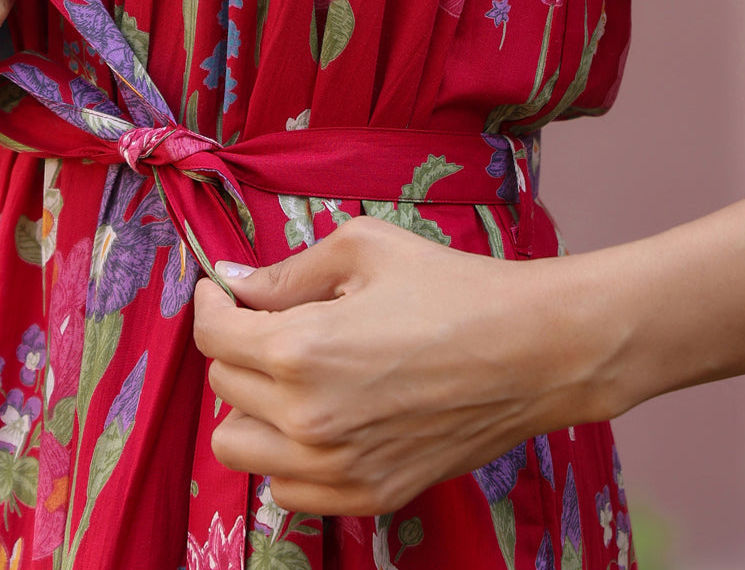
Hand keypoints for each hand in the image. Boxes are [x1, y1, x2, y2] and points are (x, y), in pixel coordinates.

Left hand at [193, 216, 608, 515]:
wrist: (533, 352)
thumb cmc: (452, 288)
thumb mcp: (364, 248)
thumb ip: (287, 270)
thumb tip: (234, 281)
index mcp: (300, 349)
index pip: (212, 334)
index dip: (210, 303)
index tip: (222, 290)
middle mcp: (307, 419)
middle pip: (222, 387)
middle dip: (238, 347)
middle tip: (273, 321)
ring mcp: (337, 468)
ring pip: (240, 448)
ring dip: (253, 407)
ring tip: (293, 375)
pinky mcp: (369, 496)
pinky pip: (286, 489)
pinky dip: (288, 456)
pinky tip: (323, 417)